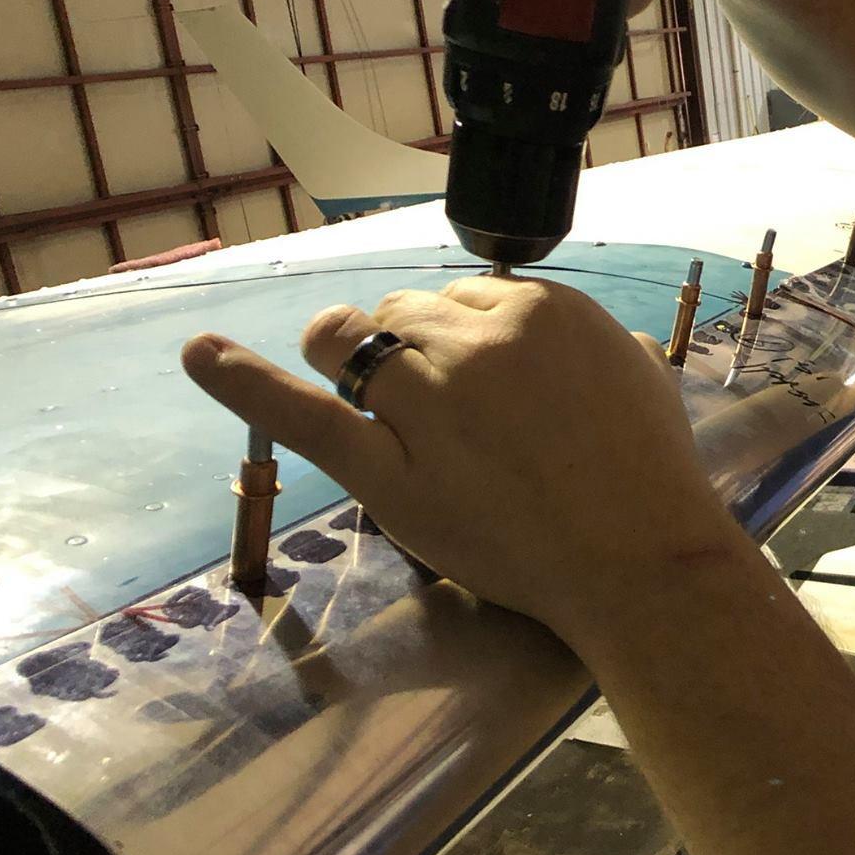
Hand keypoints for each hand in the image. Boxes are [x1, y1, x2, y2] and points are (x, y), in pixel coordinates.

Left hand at [180, 275, 745, 639]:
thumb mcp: (642, 375)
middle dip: (406, 346)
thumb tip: (585, 340)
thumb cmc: (655, 474)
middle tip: (438, 408)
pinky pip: (303, 411)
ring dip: (348, 356)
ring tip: (369, 398)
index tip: (479, 378)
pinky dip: (243, 380)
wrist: (644, 561)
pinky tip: (199, 354)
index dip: (462, 335)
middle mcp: (475, 339)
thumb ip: (599, 343)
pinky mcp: (387, 468)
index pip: (464, 293)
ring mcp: (426, 401)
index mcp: (540, 307)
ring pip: (353, 341)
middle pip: (402, 310)